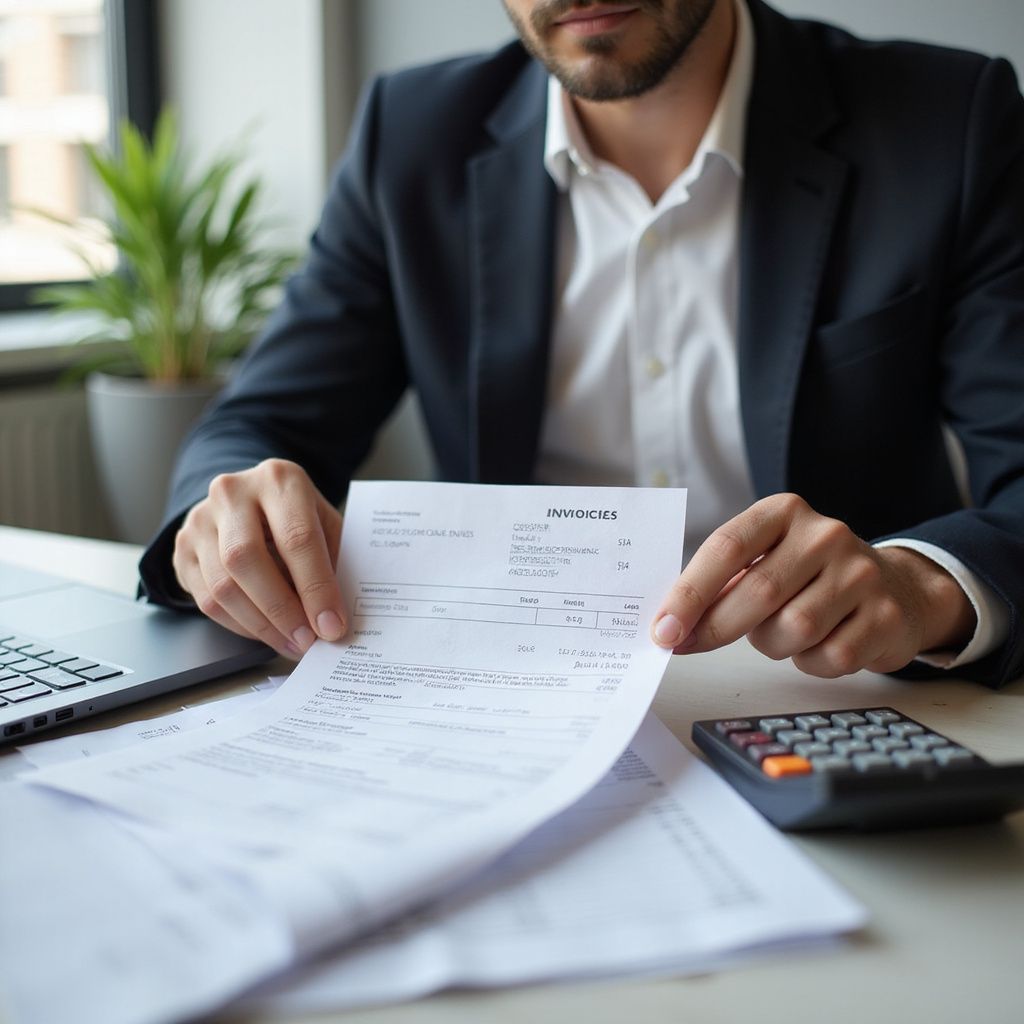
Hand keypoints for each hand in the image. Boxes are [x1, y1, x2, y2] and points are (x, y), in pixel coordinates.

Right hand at [172, 459, 346, 658]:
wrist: (249, 500)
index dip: (316, 587)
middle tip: (307, 640)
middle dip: (282, 610)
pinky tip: (265, 633)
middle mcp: (233, 493)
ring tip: (291, 642)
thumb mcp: (324, 525)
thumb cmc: (297, 517)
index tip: (332, 625)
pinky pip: (205, 599)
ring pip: (223, 585)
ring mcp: (200, 519)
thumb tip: (335, 618)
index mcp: (278, 480)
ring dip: (260, 625)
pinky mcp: (182, 548)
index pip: (297, 537)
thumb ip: (333, 563)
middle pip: (248, 559)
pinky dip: (239, 625)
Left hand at [650, 493, 975, 677]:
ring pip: (793, 629)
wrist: (896, 589)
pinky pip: (829, 657)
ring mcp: (861, 574)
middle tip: (691, 645)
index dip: (690, 592)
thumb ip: (721, 583)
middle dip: (715, 628)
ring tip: (780, 633)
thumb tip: (671, 623)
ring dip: (772, 644)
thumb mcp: (765, 559)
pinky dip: (810, 662)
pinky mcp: (885, 616)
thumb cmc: (809, 577)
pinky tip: (817, 645)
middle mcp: (825, 535)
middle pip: (757, 592)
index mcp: (784, 512)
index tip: (663, 628)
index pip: (726, 547)